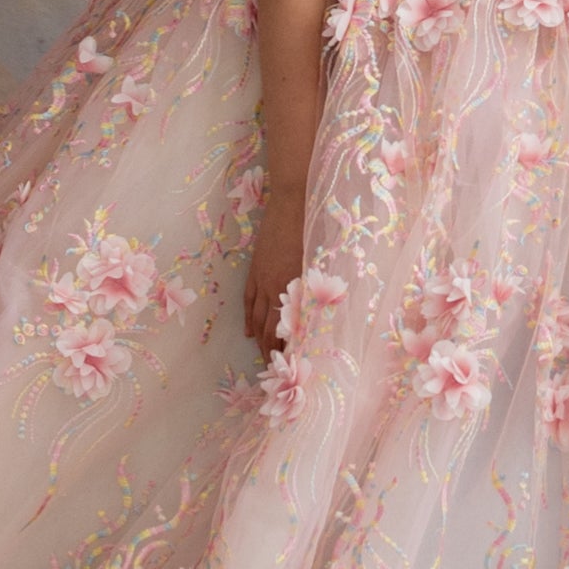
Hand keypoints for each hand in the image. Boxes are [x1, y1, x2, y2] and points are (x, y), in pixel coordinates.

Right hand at [243, 176, 307, 360]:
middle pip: (271, 326)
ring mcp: (263, 279)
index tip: (295, 363)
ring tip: (262, 357)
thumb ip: (317, 287)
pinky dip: (248, 318)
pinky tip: (249, 332)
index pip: (291, 326)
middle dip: (273, 349)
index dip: (291, 346)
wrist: (293, 200)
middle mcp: (277, 287)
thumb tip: (317, 312)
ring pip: (258, 318)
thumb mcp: (320, 260)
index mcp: (297, 286)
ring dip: (260, 339)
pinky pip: (249, 301)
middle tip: (276, 367)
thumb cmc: (314, 227)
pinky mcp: (255, 270)